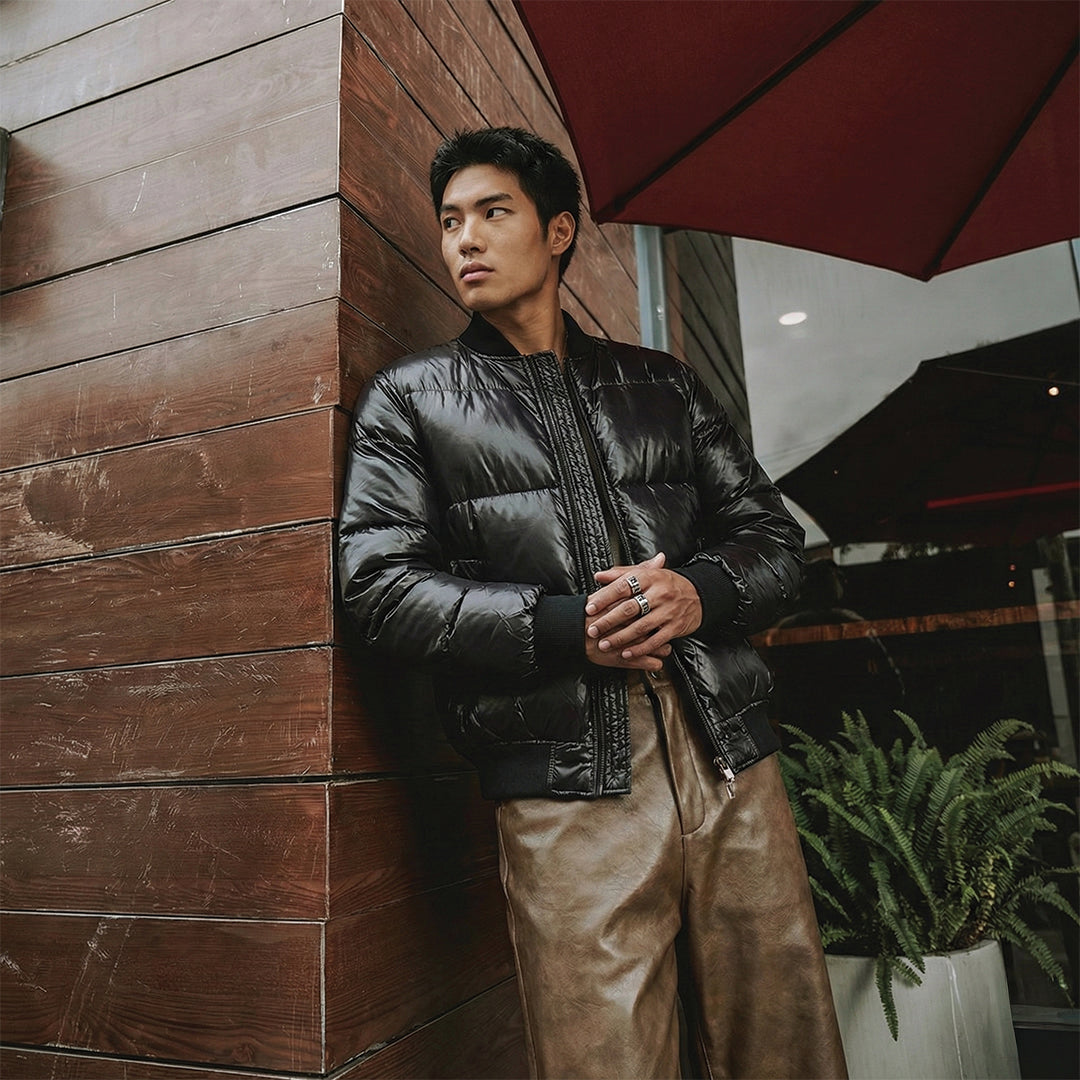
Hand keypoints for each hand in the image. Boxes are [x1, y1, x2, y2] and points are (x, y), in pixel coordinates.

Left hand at [585, 552, 701, 661]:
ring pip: (640, 627)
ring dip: (620, 637)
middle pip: (629, 608)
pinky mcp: (675, 627)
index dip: (604, 598)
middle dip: (608, 621)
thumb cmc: (668, 584)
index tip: (590, 607)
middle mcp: (659, 594)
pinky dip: (639, 648)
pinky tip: (626, 653)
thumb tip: (599, 576)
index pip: (622, 586)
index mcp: (650, 578)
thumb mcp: (647, 573)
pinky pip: (655, 640)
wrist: (699, 594)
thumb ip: (622, 574)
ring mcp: (668, 611)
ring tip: (604, 644)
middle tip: (592, 629)